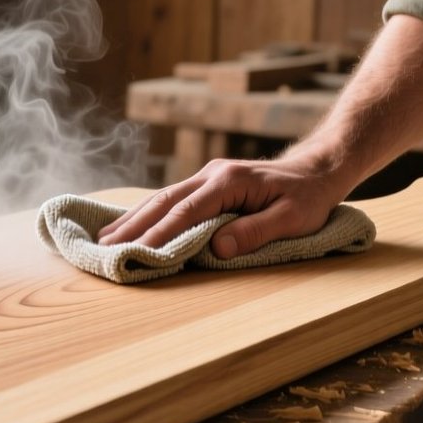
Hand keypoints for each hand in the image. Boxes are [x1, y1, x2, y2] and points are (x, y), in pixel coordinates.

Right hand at [97, 155, 349, 257]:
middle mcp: (211, 174)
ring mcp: (207, 176)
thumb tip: (218, 248)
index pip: (187, 211)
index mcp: (229, 181)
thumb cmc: (309, 197)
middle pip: (164, 201)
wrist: (318, 169)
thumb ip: (255, 232)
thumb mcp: (292, 219)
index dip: (160, 233)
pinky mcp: (208, 184)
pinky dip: (149, 213)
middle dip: (133, 225)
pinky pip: (172, 199)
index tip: (137, 253)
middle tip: (104, 248)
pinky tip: (131, 225)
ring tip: (106, 239)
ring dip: (134, 219)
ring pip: (162, 197)